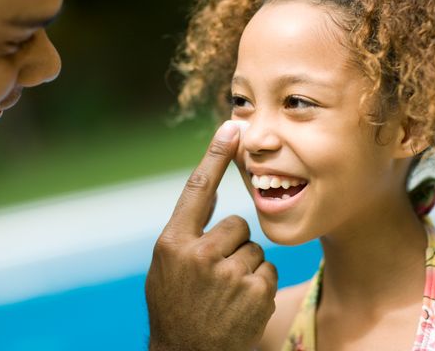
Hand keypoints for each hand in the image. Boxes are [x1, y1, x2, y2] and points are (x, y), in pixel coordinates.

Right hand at [146, 120, 277, 350]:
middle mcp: (198, 254)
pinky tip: (240, 306)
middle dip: (232, 246)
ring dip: (246, 269)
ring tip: (226, 295)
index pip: (197, 189)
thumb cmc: (177, 308)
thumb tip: (210, 195)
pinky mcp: (254, 293)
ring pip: (254, 249)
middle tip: (216, 277)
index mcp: (172, 243)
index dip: (215, 155)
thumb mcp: (167, 268)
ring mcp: (227, 274)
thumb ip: (187, 233)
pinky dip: (258, 287)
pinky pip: (267, 271)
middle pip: (236, 224)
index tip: (233, 127)